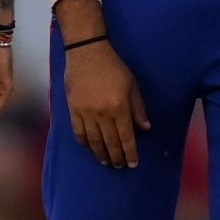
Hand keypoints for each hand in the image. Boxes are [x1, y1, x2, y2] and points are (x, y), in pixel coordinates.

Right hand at [63, 38, 150, 168]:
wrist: (87, 53)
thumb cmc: (113, 67)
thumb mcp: (132, 85)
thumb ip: (138, 108)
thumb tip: (145, 128)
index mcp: (119, 107)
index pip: (126, 137)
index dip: (130, 153)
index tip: (133, 164)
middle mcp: (102, 114)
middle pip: (110, 142)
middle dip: (116, 157)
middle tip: (119, 166)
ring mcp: (86, 113)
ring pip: (94, 140)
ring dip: (100, 153)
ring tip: (105, 161)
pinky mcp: (73, 109)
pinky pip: (78, 132)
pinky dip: (84, 143)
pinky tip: (89, 148)